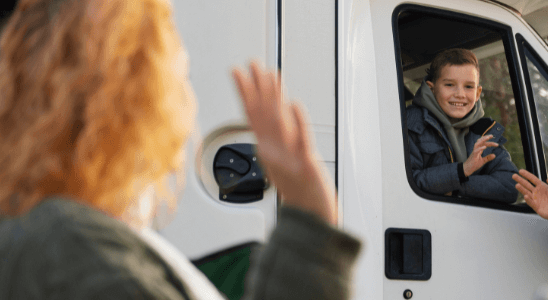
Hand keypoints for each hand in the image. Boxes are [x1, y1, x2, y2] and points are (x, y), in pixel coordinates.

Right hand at [232, 61, 336, 224]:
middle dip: (257, 87)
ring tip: (271, 75)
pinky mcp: (307, 165)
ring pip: (278, 122)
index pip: (252, 114)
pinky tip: (294, 104)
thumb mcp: (280, 163)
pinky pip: (302, 140)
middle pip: (262, 114)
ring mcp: (289, 158)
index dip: (246, 91)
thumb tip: (271, 120)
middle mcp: (275, 151)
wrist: (310, 218)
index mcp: (267, 149)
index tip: (238, 72)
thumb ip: (274, 141)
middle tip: (252, 64)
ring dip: (274, 97)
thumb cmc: (298, 192)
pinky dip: (297, 122)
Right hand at [463, 135, 498, 175]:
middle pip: (481, 141)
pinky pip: (476, 150)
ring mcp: (474, 152)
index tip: (496, 143)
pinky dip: (480, 148)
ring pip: (477, 143)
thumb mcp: (483, 161)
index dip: (490, 142)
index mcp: (478, 150)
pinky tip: (485, 147)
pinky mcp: (473, 156)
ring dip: (483, 140)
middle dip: (486, 138)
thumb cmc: (473, 165)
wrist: (467, 169)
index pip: (484, 144)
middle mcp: (476, 149)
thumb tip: (494, 155)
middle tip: (492, 136)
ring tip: (488, 138)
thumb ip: (488, 158)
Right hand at [512, 169, 547, 221]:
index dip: (527, 175)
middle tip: (514, 176)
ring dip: (521, 189)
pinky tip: (526, 196)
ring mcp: (536, 199)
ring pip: (526, 192)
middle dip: (520, 180)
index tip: (520, 171)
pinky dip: (528, 199)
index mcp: (542, 187)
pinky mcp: (536, 206)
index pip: (533, 179)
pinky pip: (531, 202)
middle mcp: (537, 192)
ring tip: (517, 185)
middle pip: (527, 185)